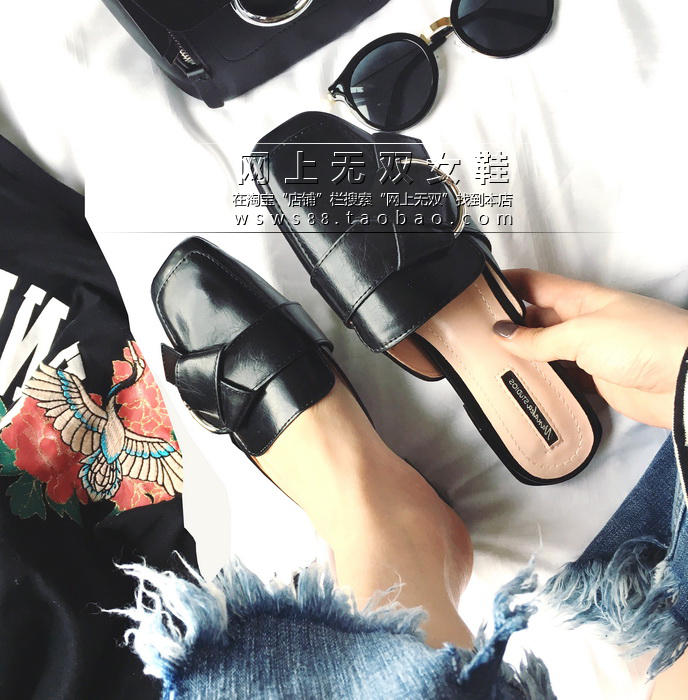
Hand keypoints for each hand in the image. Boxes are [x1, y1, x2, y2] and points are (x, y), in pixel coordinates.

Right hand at [493, 269, 687, 429]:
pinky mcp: (595, 380)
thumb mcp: (581, 333)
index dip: (506, 283)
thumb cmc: (639, 341)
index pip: (535, 284)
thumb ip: (538, 338)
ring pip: (545, 351)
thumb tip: (502, 334)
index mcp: (580, 298)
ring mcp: (589, 352)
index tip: (476, 291)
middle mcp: (581, 321)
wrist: (684, 381)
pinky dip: (542, 381)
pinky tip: (521, 386)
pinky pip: (560, 378)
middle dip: (508, 324)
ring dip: (523, 356)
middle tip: (474, 336)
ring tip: (488, 362)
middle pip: (536, 318)